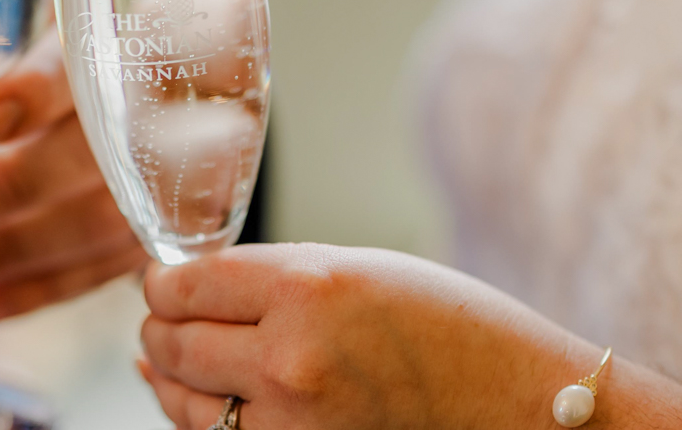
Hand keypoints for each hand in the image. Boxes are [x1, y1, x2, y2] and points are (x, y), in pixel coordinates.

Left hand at [0, 37, 147, 320]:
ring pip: (98, 221)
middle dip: (9, 187)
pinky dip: (43, 289)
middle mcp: (154, 107)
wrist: (182, 73)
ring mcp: (168, 175)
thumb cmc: (88, 48)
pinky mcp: (164, 226)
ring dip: (11, 251)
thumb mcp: (30, 30)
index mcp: (121, 35)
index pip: (89, 59)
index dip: (40, 89)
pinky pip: (106, 266)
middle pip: (90, 154)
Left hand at [139, 243, 681, 429]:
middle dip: (162, 325)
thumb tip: (182, 287)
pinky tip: (208, 395)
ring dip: (174, 373)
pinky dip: (203, 414)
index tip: (163, 280)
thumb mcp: (354, 268)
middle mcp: (290, 359)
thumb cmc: (447, 328)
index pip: (184, 284)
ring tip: (187, 354)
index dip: (162, 281)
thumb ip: (266, 275)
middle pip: (173, 340)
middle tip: (167, 314)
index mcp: (305, 289)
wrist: (520, 406)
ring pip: (183, 398)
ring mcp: (292, 424)